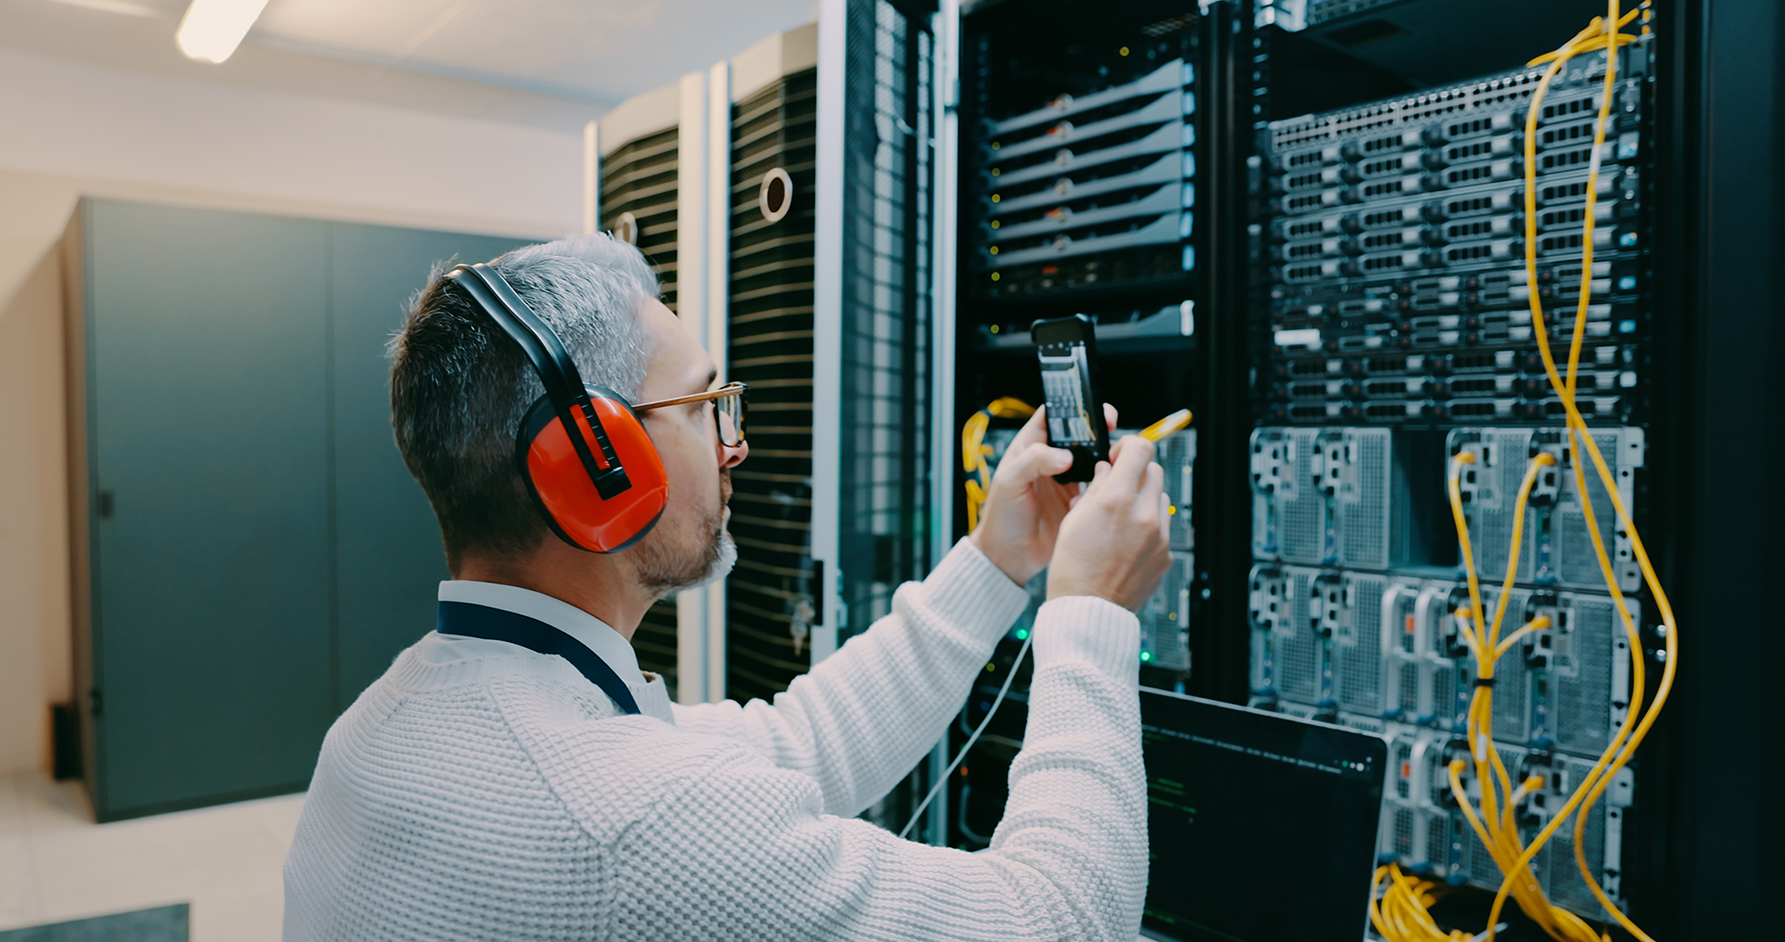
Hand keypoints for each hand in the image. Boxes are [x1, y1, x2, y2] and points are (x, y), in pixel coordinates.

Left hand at [969, 403, 1117, 585]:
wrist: (1009, 556)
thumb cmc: (1000, 518)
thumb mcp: (1009, 483)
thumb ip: (1033, 462)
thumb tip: (1064, 456)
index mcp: (1030, 446)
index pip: (1053, 415)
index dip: (1072, 407)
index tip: (1090, 407)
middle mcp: (1050, 459)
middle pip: (1079, 432)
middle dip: (1097, 427)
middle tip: (1111, 426)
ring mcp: (1067, 479)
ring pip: (1093, 456)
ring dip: (1105, 454)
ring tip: (1114, 455)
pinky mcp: (1079, 499)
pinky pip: (1099, 484)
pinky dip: (1106, 481)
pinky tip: (1108, 483)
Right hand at [1046, 435, 1171, 610]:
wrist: (1089, 612)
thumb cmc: (1073, 571)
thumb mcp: (1072, 521)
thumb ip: (1094, 489)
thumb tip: (1106, 471)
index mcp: (1116, 500)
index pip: (1139, 449)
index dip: (1128, 446)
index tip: (1119, 454)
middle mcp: (1143, 514)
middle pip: (1153, 470)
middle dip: (1136, 472)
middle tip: (1118, 484)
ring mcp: (1158, 536)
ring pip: (1160, 497)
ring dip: (1144, 498)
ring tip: (1121, 516)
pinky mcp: (1166, 554)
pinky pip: (1161, 526)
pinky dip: (1147, 525)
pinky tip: (1127, 540)